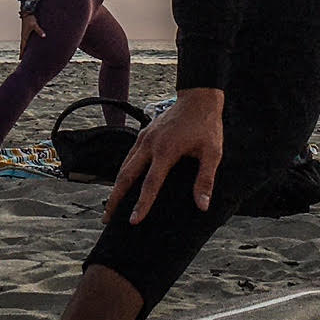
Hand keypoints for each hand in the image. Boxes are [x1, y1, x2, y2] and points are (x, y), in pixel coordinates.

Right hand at [18, 12, 43, 58]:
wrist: (27, 11)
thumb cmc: (30, 18)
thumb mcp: (34, 25)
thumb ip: (39, 30)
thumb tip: (44, 35)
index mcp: (24, 36)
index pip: (22, 47)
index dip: (21, 53)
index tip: (20, 60)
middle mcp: (24, 36)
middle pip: (23, 46)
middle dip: (22, 53)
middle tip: (22, 59)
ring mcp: (25, 33)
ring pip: (24, 43)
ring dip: (24, 48)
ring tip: (25, 53)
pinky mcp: (27, 31)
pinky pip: (26, 39)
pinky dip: (27, 43)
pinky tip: (30, 44)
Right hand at [103, 88, 223, 224]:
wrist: (198, 99)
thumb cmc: (206, 127)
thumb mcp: (212, 153)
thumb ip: (205, 180)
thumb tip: (202, 206)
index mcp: (165, 151)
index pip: (150, 184)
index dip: (142, 204)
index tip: (133, 220)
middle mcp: (149, 144)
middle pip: (126, 175)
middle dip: (115, 198)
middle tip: (107, 218)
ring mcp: (144, 138)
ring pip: (124, 165)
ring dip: (116, 186)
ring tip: (111, 205)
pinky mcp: (144, 134)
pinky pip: (129, 156)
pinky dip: (123, 171)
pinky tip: (122, 182)